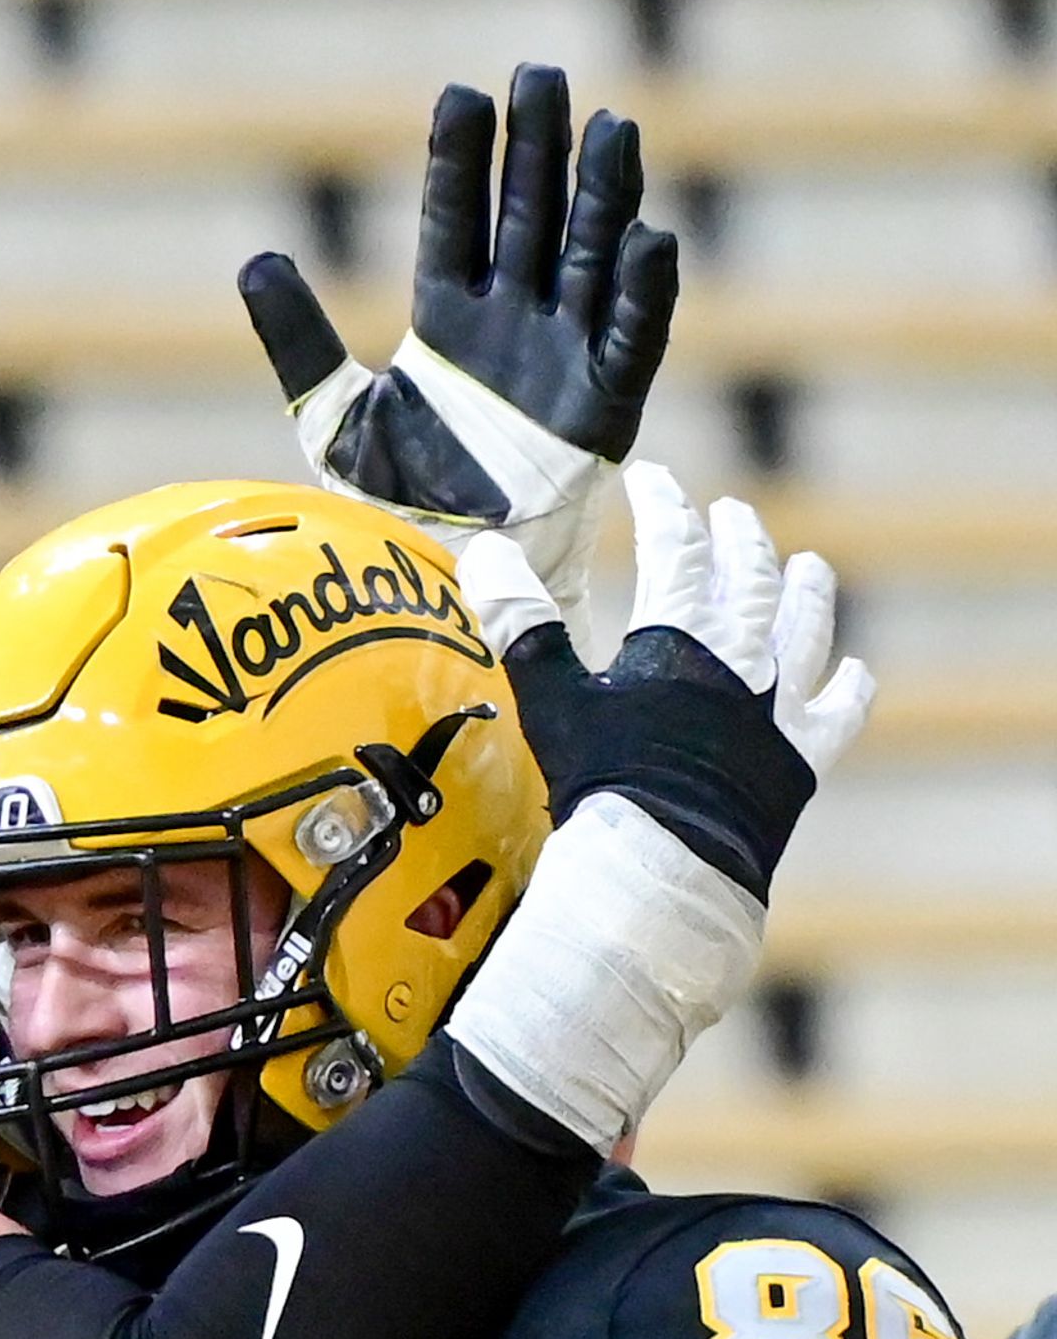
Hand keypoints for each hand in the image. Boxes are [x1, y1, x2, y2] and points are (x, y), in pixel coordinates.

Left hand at [243, 66, 676, 624]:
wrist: (440, 583)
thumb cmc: (395, 509)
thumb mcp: (333, 420)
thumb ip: (300, 342)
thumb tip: (256, 260)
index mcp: (449, 324)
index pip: (455, 224)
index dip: (459, 164)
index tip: (461, 95)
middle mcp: (513, 326)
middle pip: (530, 218)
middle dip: (537, 150)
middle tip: (541, 75)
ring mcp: (563, 359)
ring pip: (589, 257)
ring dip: (603, 195)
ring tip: (607, 126)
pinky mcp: (604, 407)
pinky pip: (634, 339)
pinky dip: (642, 292)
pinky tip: (647, 238)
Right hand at [458, 464, 869, 900]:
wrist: (666, 858)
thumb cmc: (604, 780)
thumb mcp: (552, 697)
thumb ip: (523, 623)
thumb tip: (486, 552)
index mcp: (679, 632)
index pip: (674, 547)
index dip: (661, 506)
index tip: (650, 480)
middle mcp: (742, 654)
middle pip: (748, 577)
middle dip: (737, 539)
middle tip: (731, 516)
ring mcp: (780, 702)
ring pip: (804, 627)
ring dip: (806, 593)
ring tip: (807, 567)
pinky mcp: (802, 754)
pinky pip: (839, 709)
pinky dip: (848, 686)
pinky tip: (852, 670)